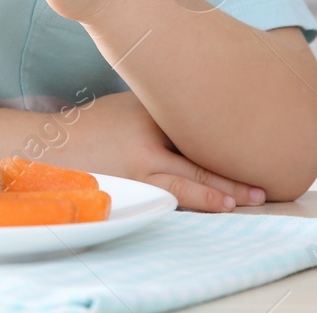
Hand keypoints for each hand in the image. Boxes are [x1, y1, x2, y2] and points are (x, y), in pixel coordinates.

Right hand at [23, 91, 265, 212]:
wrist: (54, 146)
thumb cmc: (100, 124)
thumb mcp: (132, 104)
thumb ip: (168, 110)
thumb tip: (214, 112)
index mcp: (149, 116)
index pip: (194, 126)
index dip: (228, 133)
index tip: (259, 137)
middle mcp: (145, 145)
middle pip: (195, 162)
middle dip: (230, 177)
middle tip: (262, 188)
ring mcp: (137, 173)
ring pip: (183, 187)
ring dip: (214, 197)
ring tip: (240, 203)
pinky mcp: (129, 191)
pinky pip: (165, 200)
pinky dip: (190, 206)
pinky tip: (210, 211)